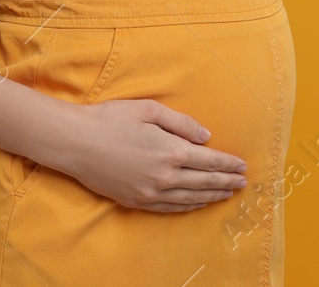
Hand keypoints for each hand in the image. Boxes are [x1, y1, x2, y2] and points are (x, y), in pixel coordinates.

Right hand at [54, 99, 248, 211]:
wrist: (75, 142)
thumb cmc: (110, 119)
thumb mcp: (148, 109)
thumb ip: (180, 123)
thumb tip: (205, 136)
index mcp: (172, 150)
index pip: (210, 160)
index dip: (228, 163)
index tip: (242, 165)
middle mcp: (166, 176)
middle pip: (205, 181)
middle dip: (226, 181)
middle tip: (242, 183)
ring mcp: (152, 192)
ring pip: (191, 198)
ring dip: (212, 196)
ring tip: (226, 194)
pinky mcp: (138, 201)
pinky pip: (171, 208)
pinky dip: (189, 206)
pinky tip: (197, 203)